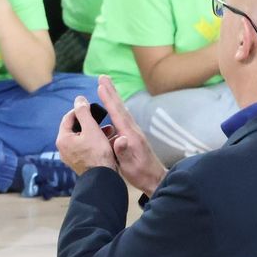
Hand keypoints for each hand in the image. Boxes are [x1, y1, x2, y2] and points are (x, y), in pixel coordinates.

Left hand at [56, 95, 119, 175]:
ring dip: (94, 132)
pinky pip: (85, 148)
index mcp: (63, 139)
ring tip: (108, 130)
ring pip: (81, 138)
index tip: (91, 107)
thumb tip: (79, 99)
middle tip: (101, 119)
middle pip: (75, 128)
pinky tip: (106, 141)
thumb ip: (84, 112)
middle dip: (89, 122)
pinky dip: (94, 142)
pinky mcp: (79, 163)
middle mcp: (63, 149)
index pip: (68, 118)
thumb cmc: (97, 154)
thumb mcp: (91, 129)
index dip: (80, 110)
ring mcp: (71, 157)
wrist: (102, 179)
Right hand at [98, 74, 166, 193]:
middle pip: (120, 107)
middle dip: (111, 91)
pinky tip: (112, 106)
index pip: (117, 114)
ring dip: (113, 98)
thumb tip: (120, 139)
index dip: (109, 99)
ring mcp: (134, 132)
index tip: (101, 85)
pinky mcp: (133, 136)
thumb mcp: (130, 166)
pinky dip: (115, 109)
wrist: (156, 179)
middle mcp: (133, 130)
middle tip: (103, 76)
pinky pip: (122, 119)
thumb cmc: (141, 174)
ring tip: (105, 86)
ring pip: (121, 111)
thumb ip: (123, 152)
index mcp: (130, 136)